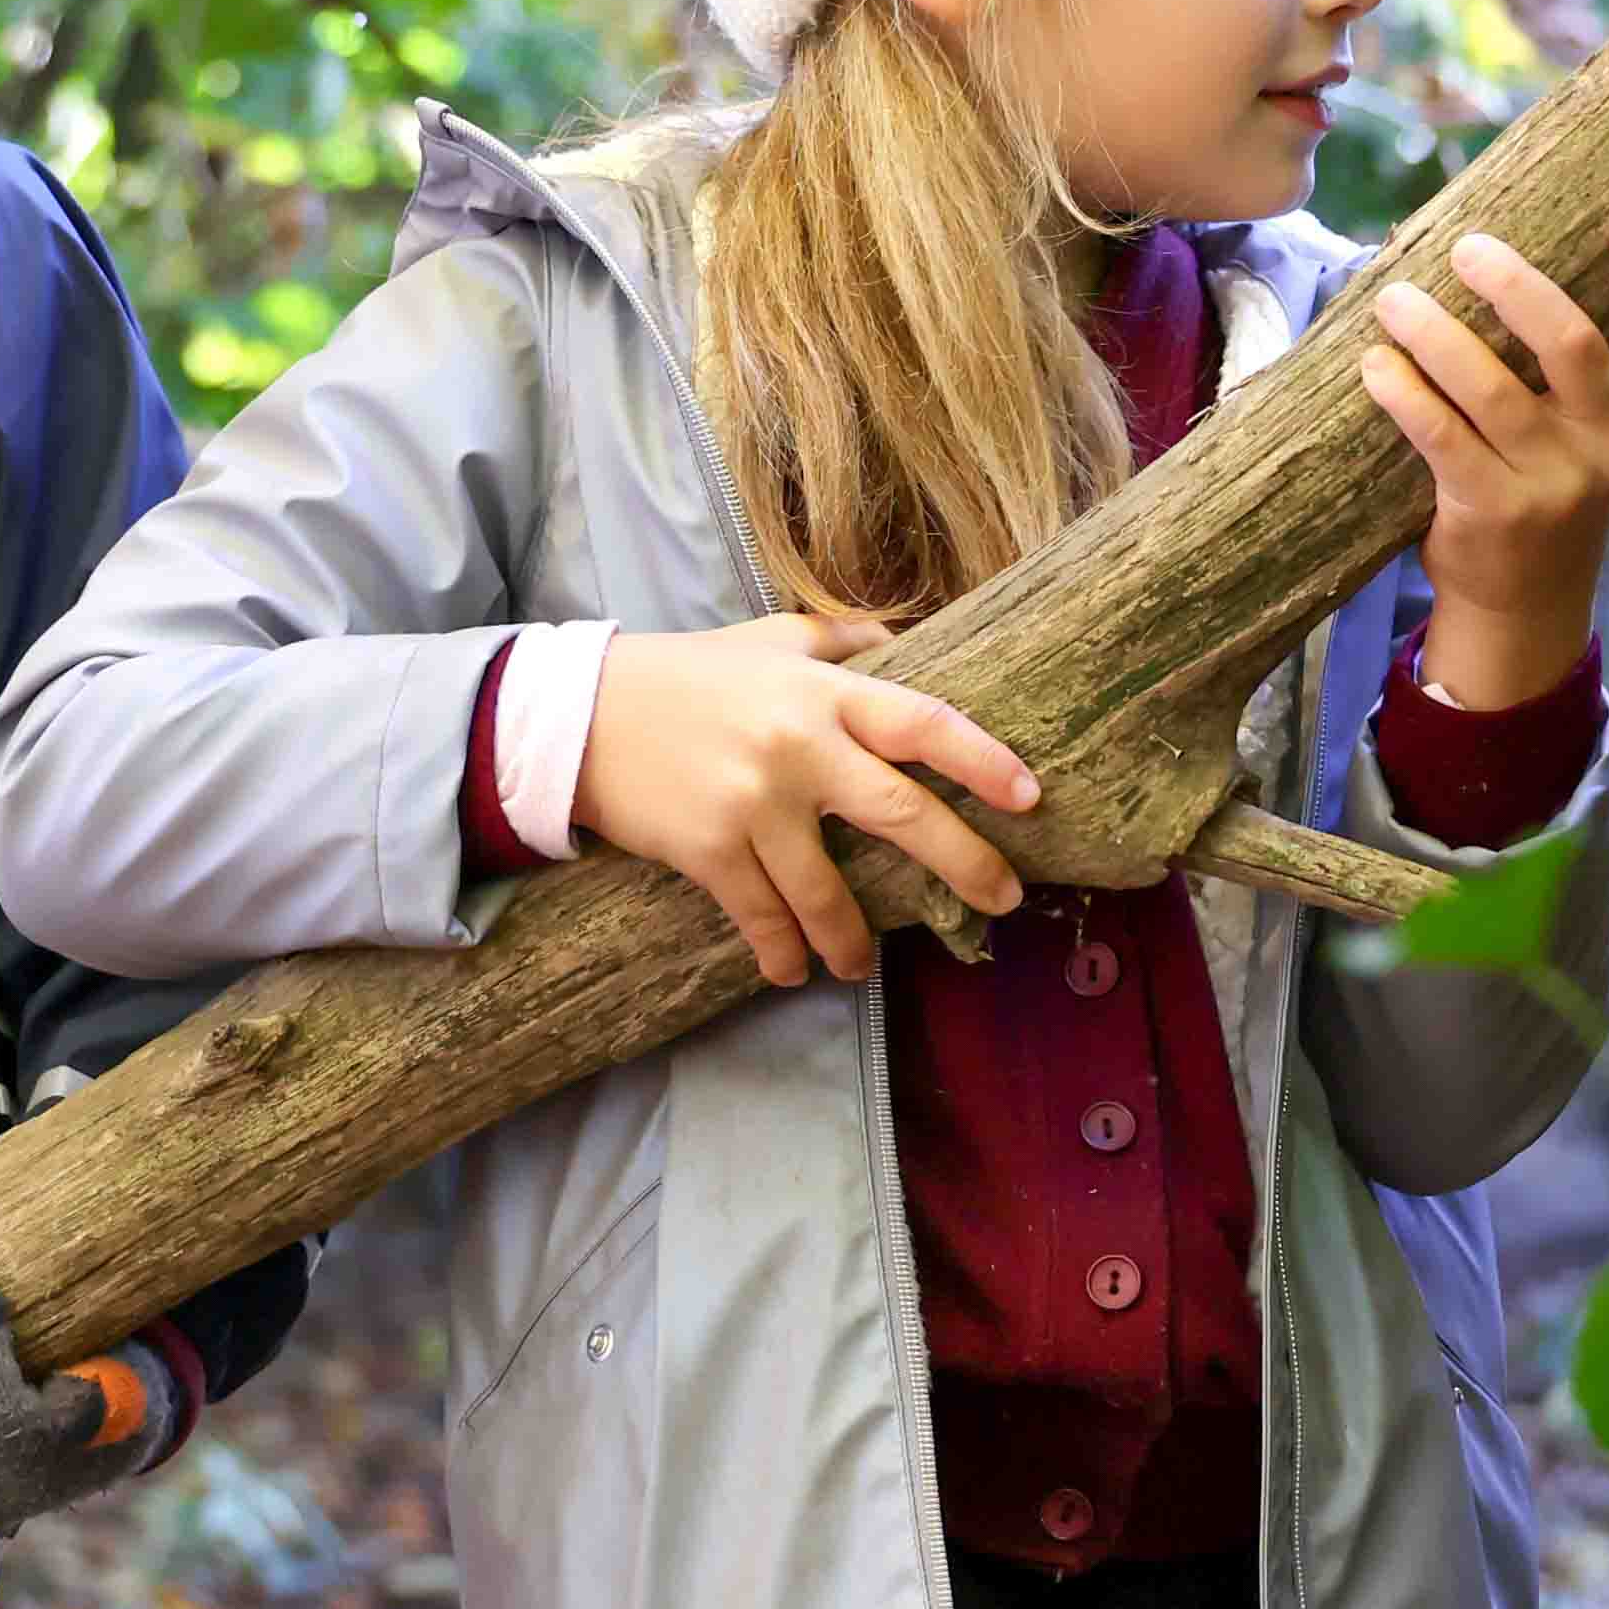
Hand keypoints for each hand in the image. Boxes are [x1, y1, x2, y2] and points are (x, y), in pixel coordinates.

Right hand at [570, 609, 1044, 986]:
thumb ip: (841, 640)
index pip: (923, 723)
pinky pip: (764, 919)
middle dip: (966, 864)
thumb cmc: (685, 676)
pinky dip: (782, 954)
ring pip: (829, 893)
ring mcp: (753, 806)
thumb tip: (906, 637)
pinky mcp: (709, 852)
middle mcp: (798, 749)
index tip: (1030, 798)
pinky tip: (792, 970)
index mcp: (823, 694)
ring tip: (861, 964)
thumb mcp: (768, 640)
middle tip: (1003, 903)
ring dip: (854, 942)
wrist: (578, 716)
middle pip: (902, 813)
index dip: (983, 760)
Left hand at [1355, 219, 1608, 713]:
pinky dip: (1404, 392)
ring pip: (1491, 388)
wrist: (1528, 597)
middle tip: (1467, 248)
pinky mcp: (1493, 509)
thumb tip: (1488, 255)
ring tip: (1395, 300)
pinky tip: (1376, 365)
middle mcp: (1607, 444)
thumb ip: (1570, 363)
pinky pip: (1441, 435)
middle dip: (1516, 288)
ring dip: (1435, 333)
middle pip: (1572, 346)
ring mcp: (1552, 481)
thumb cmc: (1549, 482)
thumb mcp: (1589, 430)